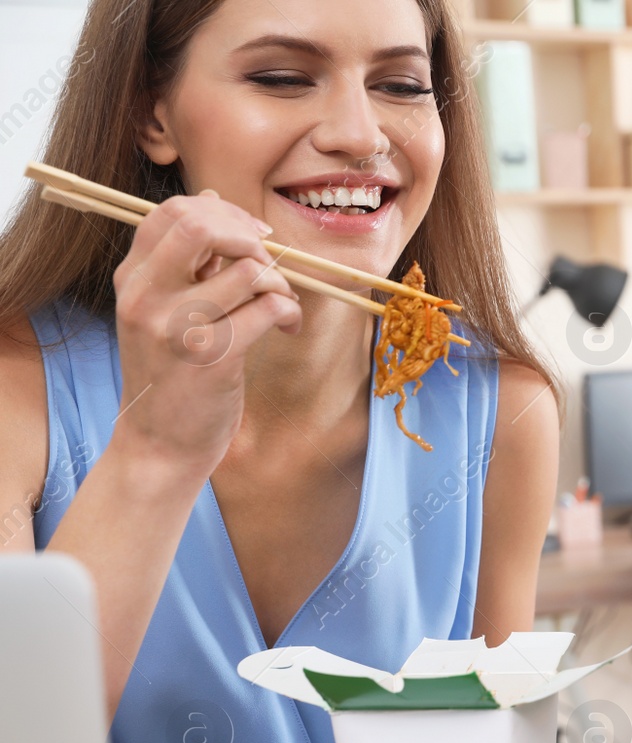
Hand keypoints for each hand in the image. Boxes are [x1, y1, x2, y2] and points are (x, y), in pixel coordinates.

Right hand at [110, 189, 299, 480]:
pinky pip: (269, 309)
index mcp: (133, 280)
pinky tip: (287, 331)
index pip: (172, 212)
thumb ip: (185, 260)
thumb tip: (213, 200)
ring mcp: (176, 327)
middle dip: (249, 239)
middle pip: (202, 226)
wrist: (159, 445)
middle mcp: (146, 297)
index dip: (224, 215)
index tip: (252, 238)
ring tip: (281, 308)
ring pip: (249, 270)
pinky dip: (290, 314)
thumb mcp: (163, 311)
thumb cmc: (171, 376)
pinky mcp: (210, 357)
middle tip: (268, 267)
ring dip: (281, 286)